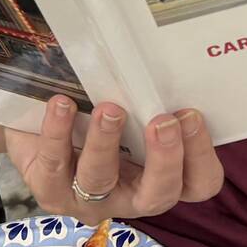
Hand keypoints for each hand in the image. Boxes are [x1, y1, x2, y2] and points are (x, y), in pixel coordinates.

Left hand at [0, 94, 224, 217]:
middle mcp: (132, 195)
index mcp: (163, 176)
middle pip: (159, 194)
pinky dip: (58, 134)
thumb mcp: (132, 103)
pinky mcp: (51, 192)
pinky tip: (62, 104)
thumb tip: (159, 47)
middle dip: (164, 159)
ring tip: (108, 109)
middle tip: (162, 122)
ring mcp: (90, 199)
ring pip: (100, 180)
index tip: (190, 113)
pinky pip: (54, 168)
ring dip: (106, 143)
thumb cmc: (102, 111)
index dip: (200, 154)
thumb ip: (148, 89)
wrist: (45, 132)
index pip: (200, 181)